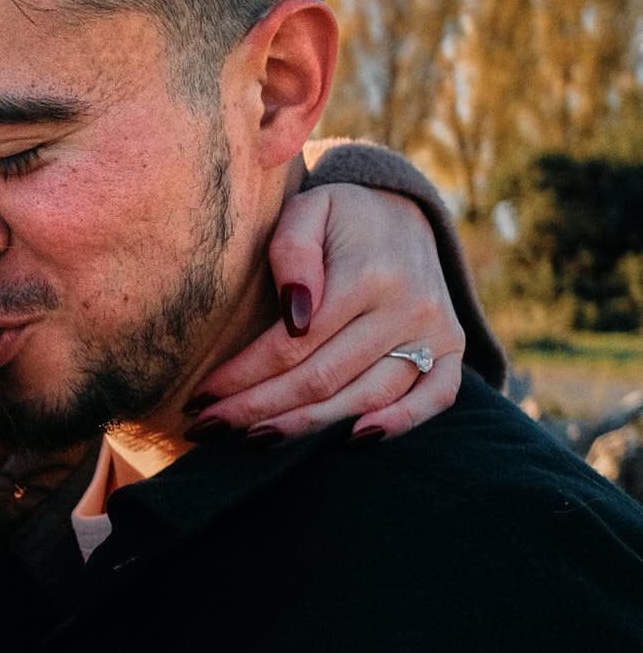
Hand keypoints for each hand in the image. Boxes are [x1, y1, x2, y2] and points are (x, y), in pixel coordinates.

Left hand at [193, 184, 464, 441]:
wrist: (403, 210)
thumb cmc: (338, 216)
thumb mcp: (308, 211)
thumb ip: (292, 250)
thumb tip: (294, 313)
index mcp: (368, 274)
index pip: (292, 346)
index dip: (242, 377)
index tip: (199, 398)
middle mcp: (408, 307)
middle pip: (322, 379)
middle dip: (258, 409)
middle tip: (207, 428)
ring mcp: (435, 331)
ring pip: (365, 398)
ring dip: (306, 427)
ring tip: (252, 440)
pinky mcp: (452, 348)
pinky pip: (434, 399)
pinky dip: (398, 425)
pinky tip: (349, 442)